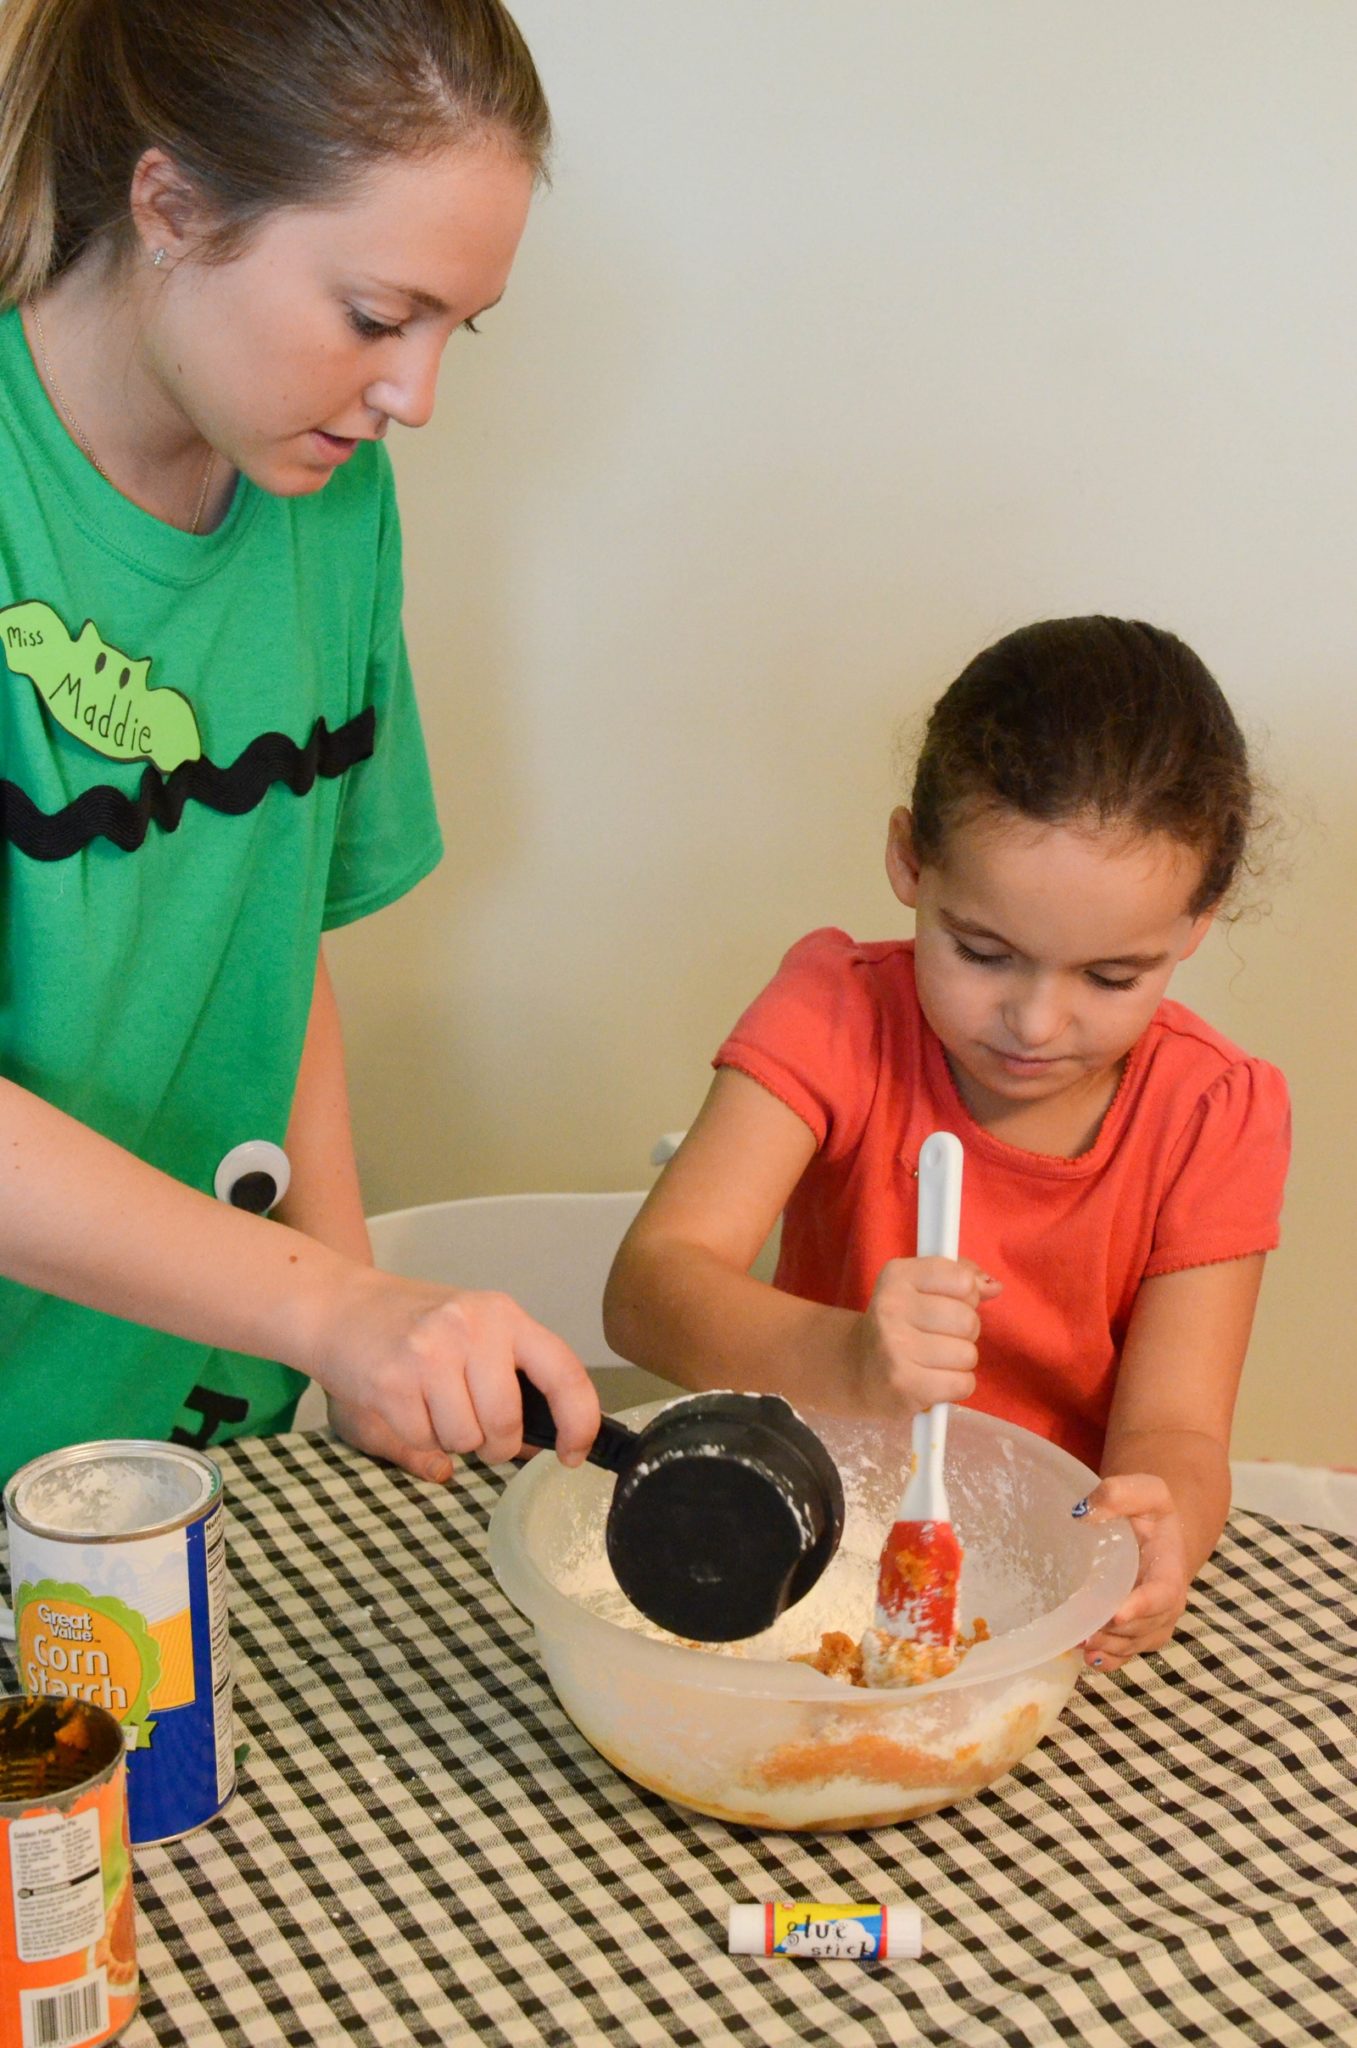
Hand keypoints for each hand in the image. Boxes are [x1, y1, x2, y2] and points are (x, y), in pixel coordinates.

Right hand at [312, 1268, 599, 1484]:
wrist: (339, 1305)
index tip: (573, 1453)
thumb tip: (545, 1440)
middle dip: (495, 1444)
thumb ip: (512, 1379)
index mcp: (504, 1315)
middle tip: (475, 1428)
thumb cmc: (414, 1325)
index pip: (564, 1372)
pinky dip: (418, 1436)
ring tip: (432, 1404)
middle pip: (506, 1422)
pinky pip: (424, 1440)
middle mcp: (472, 1327)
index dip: (579, 1422)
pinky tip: (404, 1403)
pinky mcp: (392, 1380)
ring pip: (465, 1439)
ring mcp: (430, 1352)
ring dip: (452, 1440)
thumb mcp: (473, 1333)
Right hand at [847, 1256, 1001, 1416]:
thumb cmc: (901, 1324)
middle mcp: (891, 1307)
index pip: (962, 1280)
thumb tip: (994, 1286)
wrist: (858, 1369)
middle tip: (941, 1337)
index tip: (948, 1303)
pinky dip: (956, 1385)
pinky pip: (962, 1384)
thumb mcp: (921, 1287)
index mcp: (897, 1276)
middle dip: (965, 1333)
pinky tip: (935, 1380)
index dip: (966, 1295)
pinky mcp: (904, 1385)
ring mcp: (895, 1347)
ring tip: (935, 1360)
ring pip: (967, 1354)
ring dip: (959, 1362)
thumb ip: (961, 1277)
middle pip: (968, 1320)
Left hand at [1076, 1473, 1189, 1671]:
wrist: (1154, 1533)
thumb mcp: (1144, 1492)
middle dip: (1117, 1632)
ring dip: (1108, 1647)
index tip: (1117, 1613)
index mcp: (1171, 1570)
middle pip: (1145, 1626)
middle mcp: (1167, 1603)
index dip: (1142, 1606)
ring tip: (1081, 1642)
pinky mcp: (1135, 1632)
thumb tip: (1083, 1513)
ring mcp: (1151, 1621)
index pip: (1163, 1594)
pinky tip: (1087, 1656)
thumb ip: (1119, 1494)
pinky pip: (1125, 1653)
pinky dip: (1107, 1659)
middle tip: (1085, 1631)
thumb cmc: (1149, 1512)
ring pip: (1132, 1644)